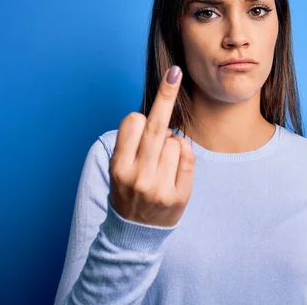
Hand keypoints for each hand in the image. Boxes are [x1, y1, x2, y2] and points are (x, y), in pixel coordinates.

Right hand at [109, 66, 195, 227]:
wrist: (135, 233)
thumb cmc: (128, 192)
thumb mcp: (120, 169)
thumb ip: (133, 144)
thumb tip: (157, 112)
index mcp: (118, 167)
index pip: (132, 123)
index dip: (139, 119)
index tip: (145, 112)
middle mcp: (138, 176)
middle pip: (157, 125)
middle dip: (166, 95)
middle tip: (174, 73)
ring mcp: (160, 187)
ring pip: (175, 140)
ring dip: (172, 143)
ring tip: (161, 164)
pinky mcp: (179, 195)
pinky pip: (188, 155)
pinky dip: (183, 154)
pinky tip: (174, 169)